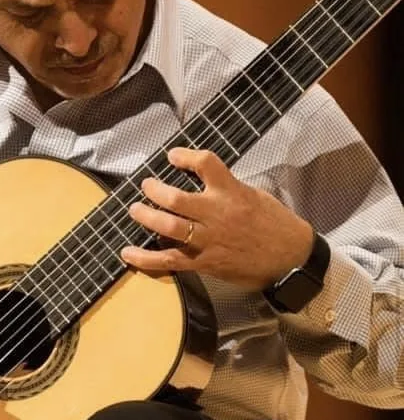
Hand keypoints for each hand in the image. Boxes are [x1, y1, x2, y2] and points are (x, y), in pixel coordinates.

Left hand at [121, 147, 313, 290]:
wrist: (291, 260)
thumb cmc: (276, 225)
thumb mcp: (255, 195)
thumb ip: (228, 187)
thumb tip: (204, 180)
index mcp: (232, 192)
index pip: (206, 163)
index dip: (185, 156)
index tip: (173, 156)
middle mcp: (218, 214)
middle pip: (176, 199)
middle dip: (154, 190)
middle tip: (147, 186)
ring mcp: (209, 240)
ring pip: (169, 227)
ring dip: (146, 217)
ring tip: (135, 210)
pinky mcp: (205, 263)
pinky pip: (170, 261)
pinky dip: (146, 258)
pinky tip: (129, 253)